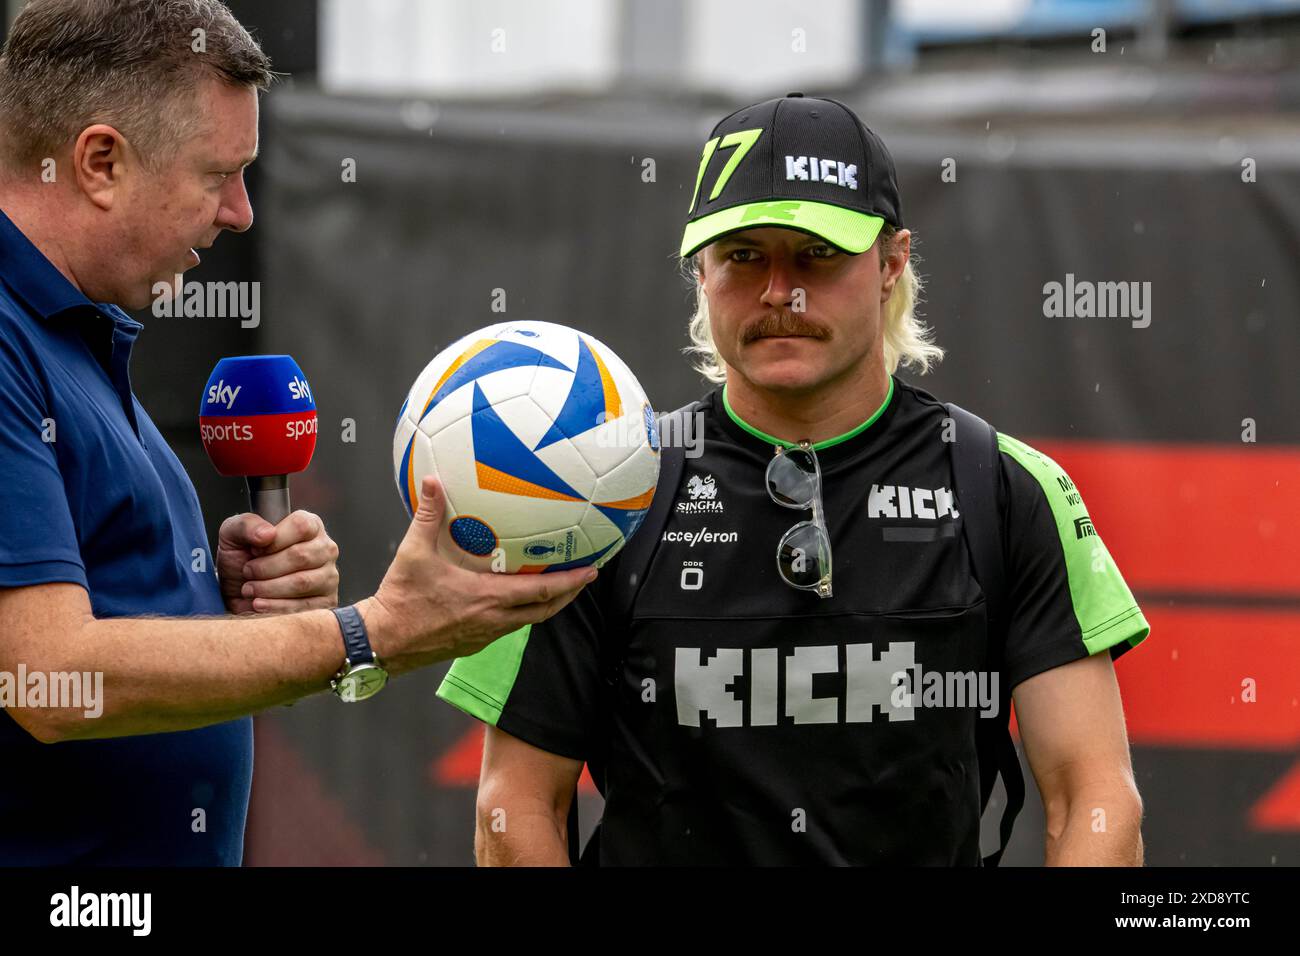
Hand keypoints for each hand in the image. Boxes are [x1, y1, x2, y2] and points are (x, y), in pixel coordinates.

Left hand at [217, 510, 340, 614]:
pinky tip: (258, 604)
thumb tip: (267, 534)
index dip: (274, 540)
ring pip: (302, 582)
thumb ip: (246, 525)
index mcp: (310, 525)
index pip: (301, 526)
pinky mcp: (326, 602)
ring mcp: (329, 576)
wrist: (239, 592)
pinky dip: (276, 607)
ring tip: (249, 589)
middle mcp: (325, 548)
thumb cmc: (241, 558)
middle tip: (247, 572)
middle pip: (301, 556)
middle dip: (266, 568)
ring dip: (269, 588)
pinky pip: (304, 606)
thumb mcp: (233, 534)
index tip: (254, 550)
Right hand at [359, 476, 596, 675]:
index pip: (542, 593)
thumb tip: (434, 481)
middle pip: (545, 611)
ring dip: (546, 605)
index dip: (570, 582)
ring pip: (527, 622)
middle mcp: (493, 621)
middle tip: (584, 578)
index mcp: (487, 599)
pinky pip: (507, 628)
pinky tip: (516, 601)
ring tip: (557, 587)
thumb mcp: (413, 552)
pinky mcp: (472, 645)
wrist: (382, 642)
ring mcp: (484, 636)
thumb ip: (428, 515)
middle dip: (568, 595)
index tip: (591, 571)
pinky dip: (521, 614)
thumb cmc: (400, 598)